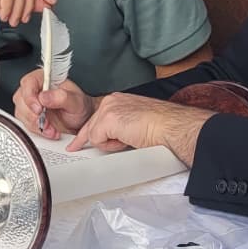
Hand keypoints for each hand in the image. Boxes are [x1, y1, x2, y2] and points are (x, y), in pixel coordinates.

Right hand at [14, 71, 94, 137]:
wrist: (81, 120)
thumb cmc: (79, 107)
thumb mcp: (76, 102)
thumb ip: (62, 97)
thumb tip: (44, 96)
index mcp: (45, 78)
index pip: (29, 82)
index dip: (30, 97)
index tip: (39, 110)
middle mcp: (35, 88)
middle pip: (21, 99)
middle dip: (33, 115)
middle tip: (47, 122)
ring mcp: (30, 102)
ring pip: (21, 112)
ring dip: (35, 124)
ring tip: (51, 128)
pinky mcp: (29, 114)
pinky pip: (24, 123)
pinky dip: (36, 129)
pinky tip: (48, 130)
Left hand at [69, 94, 208, 164]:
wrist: (171, 126)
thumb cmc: (162, 127)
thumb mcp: (136, 124)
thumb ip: (122, 127)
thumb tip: (115, 138)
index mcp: (119, 100)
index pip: (97, 118)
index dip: (87, 133)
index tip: (76, 143)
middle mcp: (112, 100)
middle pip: (90, 126)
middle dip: (91, 140)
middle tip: (80, 148)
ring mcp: (109, 109)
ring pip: (94, 135)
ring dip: (110, 144)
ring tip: (129, 139)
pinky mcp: (108, 120)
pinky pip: (97, 140)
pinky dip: (110, 146)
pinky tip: (126, 139)